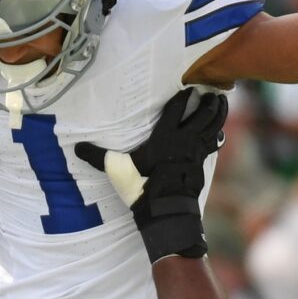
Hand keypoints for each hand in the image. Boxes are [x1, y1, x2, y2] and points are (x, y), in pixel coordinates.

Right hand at [74, 87, 226, 261]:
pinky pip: (214, 143)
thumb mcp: (117, 170)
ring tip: (221, 102)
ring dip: (219, 112)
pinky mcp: (202, 163)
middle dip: (209, 100)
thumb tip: (76, 148)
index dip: (183, 96)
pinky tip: (218, 132)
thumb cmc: (141, 186)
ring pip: (214, 125)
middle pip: (203, 113)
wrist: (164, 210)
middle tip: (211, 92)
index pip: (177, 107)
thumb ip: (98, 156)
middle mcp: (184, 139)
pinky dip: (218, 134)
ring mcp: (196, 151)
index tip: (188, 88)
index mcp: (164, 135)